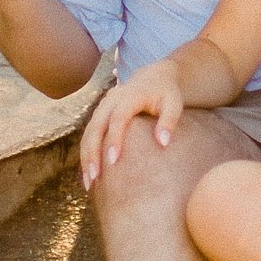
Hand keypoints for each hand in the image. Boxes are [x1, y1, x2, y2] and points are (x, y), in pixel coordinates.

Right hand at [78, 62, 183, 189]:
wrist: (153, 77)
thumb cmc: (166, 94)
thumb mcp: (173, 104)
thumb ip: (169, 121)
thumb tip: (163, 143)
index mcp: (129, 96)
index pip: (118, 117)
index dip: (114, 138)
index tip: (113, 161)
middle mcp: (111, 100)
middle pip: (96, 127)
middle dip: (92, 152)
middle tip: (94, 177)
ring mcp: (102, 107)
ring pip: (88, 133)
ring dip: (86, 157)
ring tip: (89, 183)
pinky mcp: (99, 116)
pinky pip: (88, 135)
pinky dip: (86, 154)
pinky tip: (89, 174)